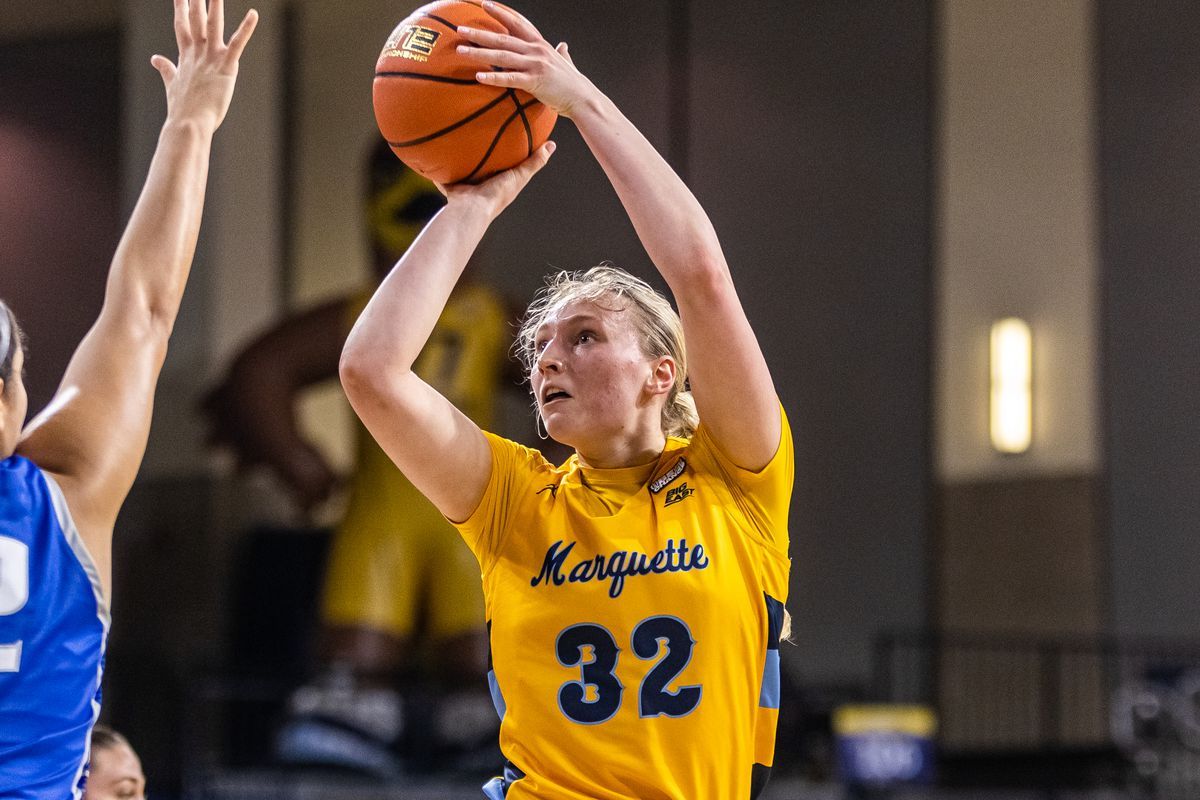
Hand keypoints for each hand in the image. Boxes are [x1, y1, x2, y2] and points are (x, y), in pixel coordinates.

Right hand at [151, 0, 258, 131]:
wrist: (188, 123)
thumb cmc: (182, 109)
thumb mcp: (171, 84)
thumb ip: (166, 68)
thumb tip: (155, 58)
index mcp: (186, 57)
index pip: (182, 26)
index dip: (181, 8)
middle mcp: (197, 53)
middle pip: (196, 20)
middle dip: (196, 1)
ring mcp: (211, 59)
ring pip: (214, 26)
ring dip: (215, 6)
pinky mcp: (226, 67)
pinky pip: (238, 44)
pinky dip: (246, 29)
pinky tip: (253, 14)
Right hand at [437, 141, 555, 216]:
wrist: (471, 208)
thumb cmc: (498, 193)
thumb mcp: (520, 175)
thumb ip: (535, 161)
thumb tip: (552, 145)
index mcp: (501, 183)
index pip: (507, 167)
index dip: (508, 154)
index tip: (508, 138)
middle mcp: (485, 185)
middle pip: (485, 167)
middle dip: (483, 155)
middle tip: (480, 134)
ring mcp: (468, 187)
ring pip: (465, 170)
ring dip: (462, 160)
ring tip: (458, 140)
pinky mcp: (452, 187)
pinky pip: (445, 175)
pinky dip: (440, 169)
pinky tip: (437, 152)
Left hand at [457, 1, 591, 117]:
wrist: (583, 98)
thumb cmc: (572, 83)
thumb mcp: (565, 62)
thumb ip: (561, 53)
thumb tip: (563, 45)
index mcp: (540, 44)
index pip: (517, 23)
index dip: (500, 13)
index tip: (484, 4)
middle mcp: (535, 51)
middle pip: (502, 38)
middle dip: (479, 33)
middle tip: (460, 29)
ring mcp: (534, 65)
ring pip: (502, 56)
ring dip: (479, 53)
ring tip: (460, 51)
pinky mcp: (534, 81)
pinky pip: (509, 79)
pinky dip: (493, 77)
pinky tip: (478, 76)